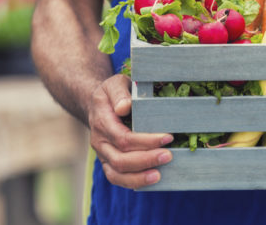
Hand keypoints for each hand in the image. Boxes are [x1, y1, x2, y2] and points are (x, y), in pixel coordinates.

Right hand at [88, 74, 174, 188]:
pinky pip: (117, 178)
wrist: (96, 104)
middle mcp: (100, 142)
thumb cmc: (111, 93)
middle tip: (168, 155)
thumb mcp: (114, 84)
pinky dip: (133, 182)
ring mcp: (102, 154)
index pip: (124, 138)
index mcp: (102, 122)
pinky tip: (151, 180)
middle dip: (146, 160)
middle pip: (121, 159)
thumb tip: (125, 107)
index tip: (168, 137)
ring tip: (159, 176)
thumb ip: (120, 93)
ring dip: (138, 177)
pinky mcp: (108, 162)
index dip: (146, 141)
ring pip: (116, 174)